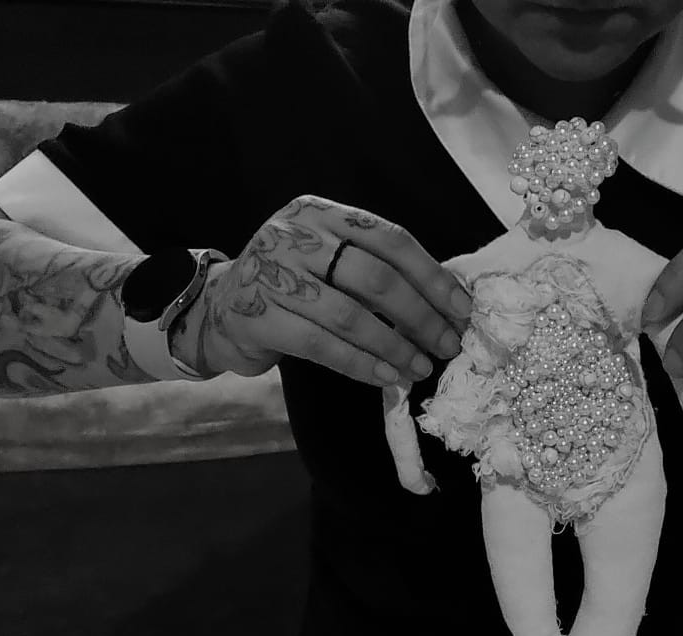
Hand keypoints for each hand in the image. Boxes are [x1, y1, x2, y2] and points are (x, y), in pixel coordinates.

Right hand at [183, 195, 470, 384]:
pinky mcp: (256, 316)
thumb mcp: (330, 260)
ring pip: (350, 316)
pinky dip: (361, 364)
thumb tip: (447, 303)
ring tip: (421, 367)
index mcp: (321, 212)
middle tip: (448, 345)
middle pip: (375, 277)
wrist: (219, 308)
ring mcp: (271, 274)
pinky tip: (386, 377)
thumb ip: (376, 268)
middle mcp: (294, 235)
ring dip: (394, 347)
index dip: (432, 276)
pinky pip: (321, 346)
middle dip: (420, 316)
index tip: (462, 309)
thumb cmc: (293, 285)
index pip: (390, 240)